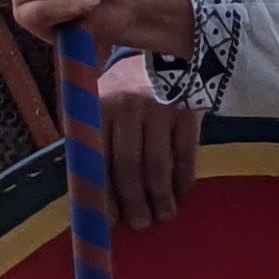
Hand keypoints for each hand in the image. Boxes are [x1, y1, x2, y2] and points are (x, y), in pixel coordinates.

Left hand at [95, 52, 202, 228]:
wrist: (168, 53)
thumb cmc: (127, 88)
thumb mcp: (102, 101)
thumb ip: (94, 136)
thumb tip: (90, 190)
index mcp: (99, 107)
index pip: (99, 159)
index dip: (104, 192)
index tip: (110, 219)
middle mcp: (127, 108)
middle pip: (129, 166)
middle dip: (134, 201)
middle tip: (140, 225)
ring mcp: (159, 109)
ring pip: (158, 165)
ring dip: (160, 197)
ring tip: (163, 216)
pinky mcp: (188, 111)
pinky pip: (186, 154)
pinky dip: (184, 177)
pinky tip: (182, 192)